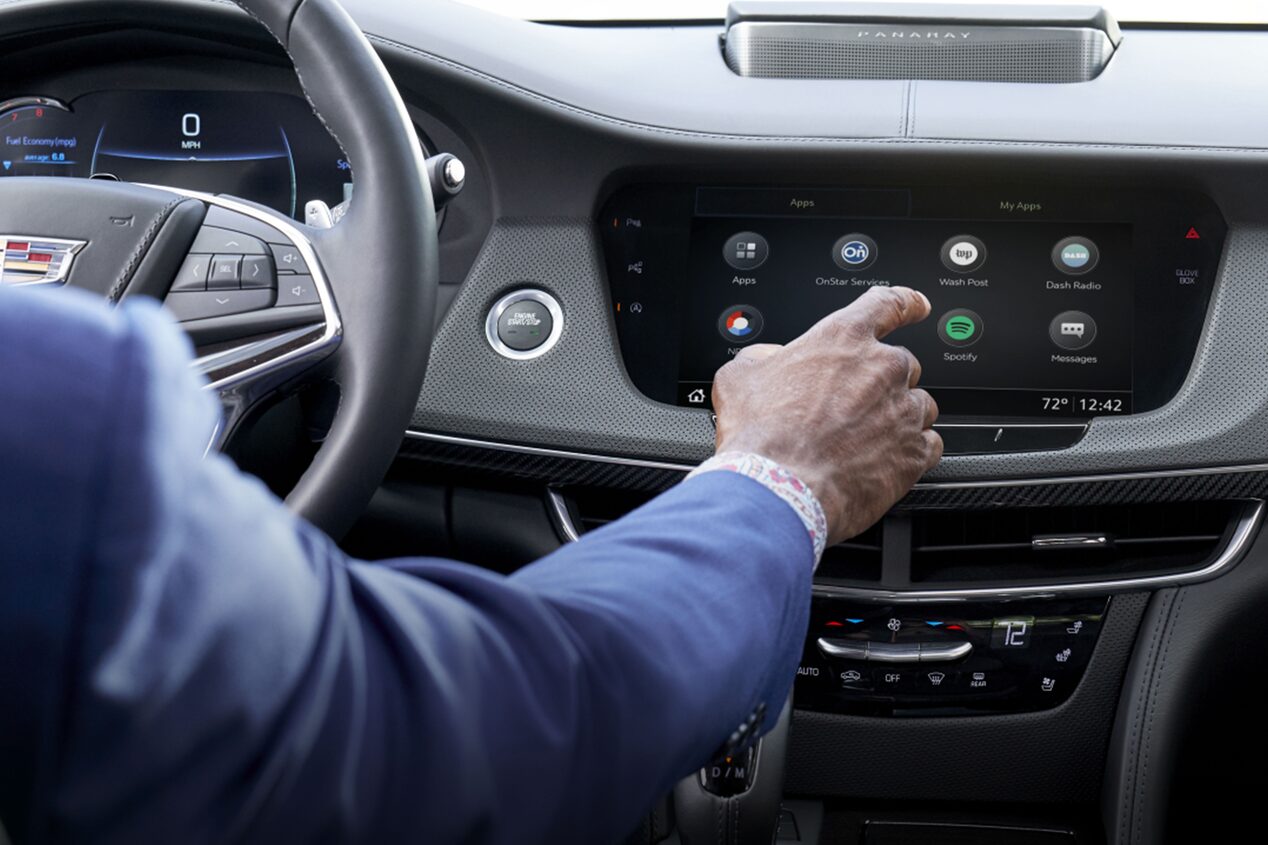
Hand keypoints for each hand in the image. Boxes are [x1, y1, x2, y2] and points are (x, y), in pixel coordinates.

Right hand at [711, 286, 942, 544]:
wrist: (780, 489)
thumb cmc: (761, 435)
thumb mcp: (740, 377)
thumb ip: (764, 357)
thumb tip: (772, 360)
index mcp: (843, 338)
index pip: (888, 304)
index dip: (906, 302)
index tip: (917, 305)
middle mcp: (882, 367)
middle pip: (902, 363)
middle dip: (882, 382)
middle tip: (851, 408)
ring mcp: (903, 410)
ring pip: (919, 404)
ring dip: (898, 416)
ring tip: (865, 440)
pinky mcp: (914, 453)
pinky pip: (928, 444)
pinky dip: (910, 451)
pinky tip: (884, 462)